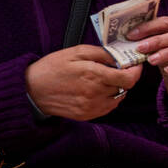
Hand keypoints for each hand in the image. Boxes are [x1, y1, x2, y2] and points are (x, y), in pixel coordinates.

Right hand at [24, 44, 142, 120]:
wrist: (31, 91)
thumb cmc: (52, 68)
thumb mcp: (76, 52)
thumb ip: (101, 53)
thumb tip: (120, 56)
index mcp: (93, 75)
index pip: (129, 78)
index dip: (135, 71)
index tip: (134, 64)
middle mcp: (95, 93)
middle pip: (124, 87)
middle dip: (124, 76)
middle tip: (117, 68)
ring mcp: (91, 107)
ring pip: (118, 97)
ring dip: (117, 88)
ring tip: (105, 79)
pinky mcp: (87, 115)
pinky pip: (108, 107)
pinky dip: (109, 98)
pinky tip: (98, 89)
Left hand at [128, 16, 167, 117]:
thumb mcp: (159, 48)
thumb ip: (150, 39)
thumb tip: (129, 35)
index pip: (167, 22)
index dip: (149, 27)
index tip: (131, 35)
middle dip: (158, 40)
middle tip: (140, 48)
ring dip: (167, 53)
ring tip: (151, 61)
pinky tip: (167, 70)